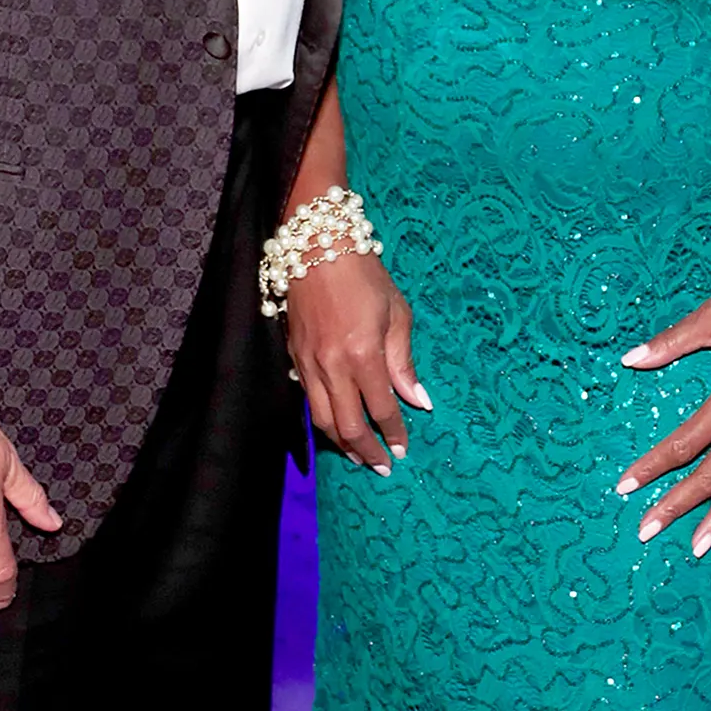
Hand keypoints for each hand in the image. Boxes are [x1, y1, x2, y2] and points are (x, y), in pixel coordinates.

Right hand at [286, 252, 431, 472]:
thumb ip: (403, 361)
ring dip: (341, 443)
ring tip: (358, 454)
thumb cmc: (365, 275)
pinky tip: (335, 423)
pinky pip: (308, 399)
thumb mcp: (396, 312)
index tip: (403, 450)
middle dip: (366, 451)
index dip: (393, 433)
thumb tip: (418, 400)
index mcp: (363, 354)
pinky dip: (323, 419)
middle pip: (347, 426)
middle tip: (382, 465)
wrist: (317, 245)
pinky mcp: (292, 356)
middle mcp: (332, 365)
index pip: (381, 408)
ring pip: (322, 419)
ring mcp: (308, 363)